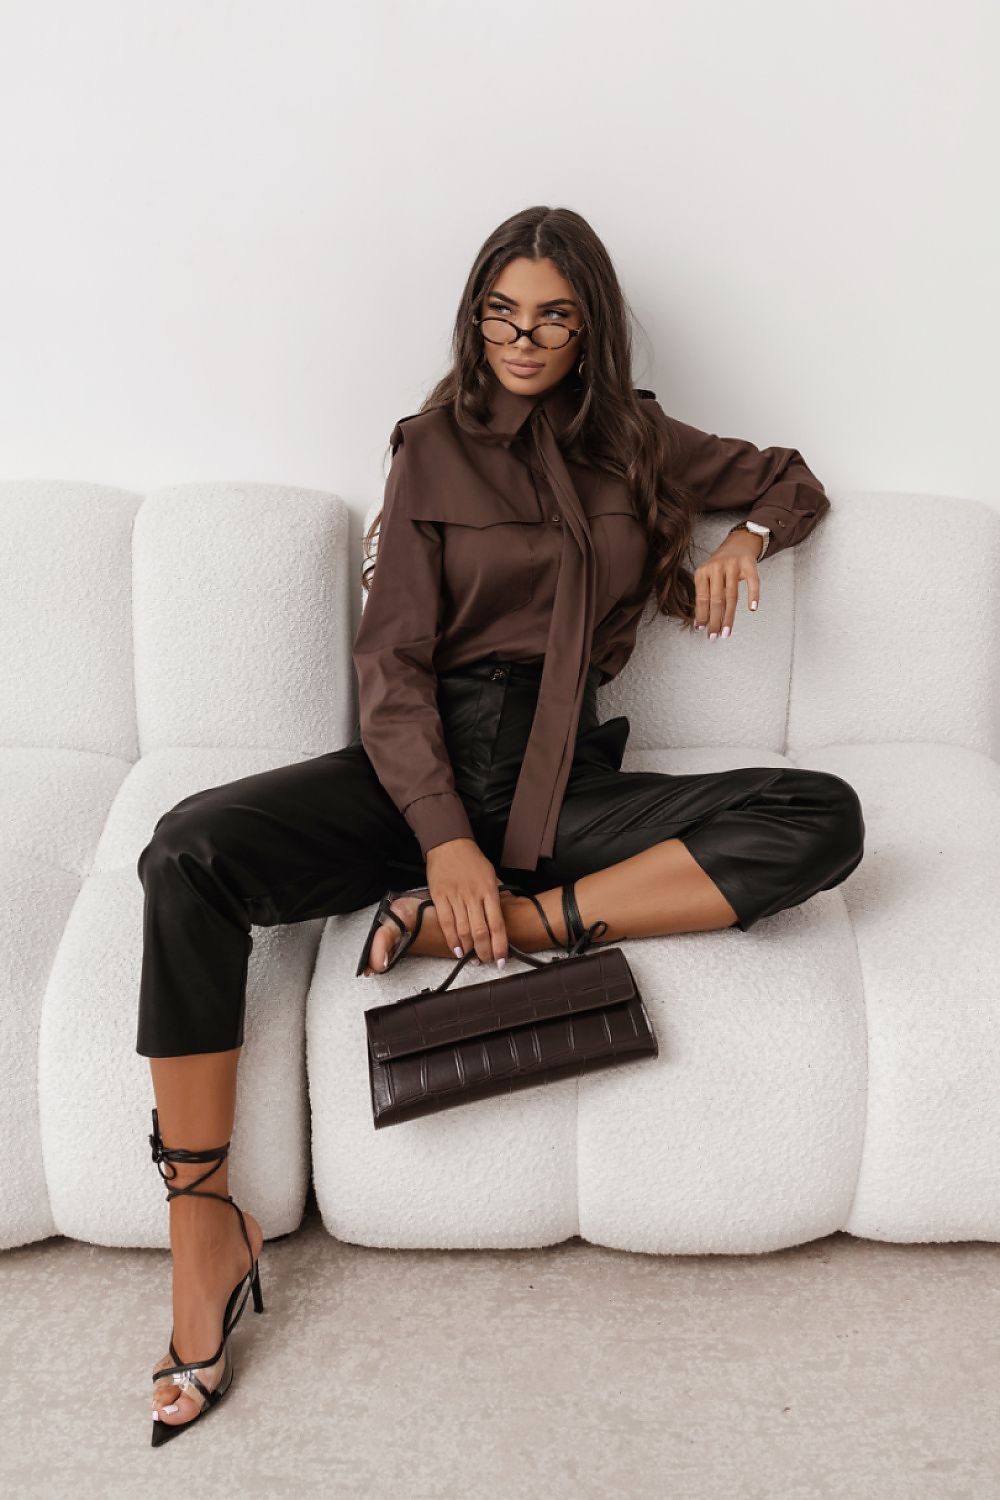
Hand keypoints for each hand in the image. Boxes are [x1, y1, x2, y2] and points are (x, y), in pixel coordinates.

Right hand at [424, 838, 509, 967]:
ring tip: (473, 959)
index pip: (498, 925)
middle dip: (485, 952)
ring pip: (464, 930)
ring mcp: (456, 897)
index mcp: (489, 891)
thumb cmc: (472, 860)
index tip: (502, 960)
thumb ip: (495, 897)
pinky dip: (452, 939)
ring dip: (469, 949)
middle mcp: (474, 896)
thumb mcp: (491, 875)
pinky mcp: (440, 897)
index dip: (500, 946)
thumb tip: (501, 919)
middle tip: (487, 962)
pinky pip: (446, 923)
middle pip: (481, 932)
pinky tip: (457, 950)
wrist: (449, 843)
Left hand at [693, 530, 761, 639]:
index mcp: (702, 572)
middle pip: (716, 599)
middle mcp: (716, 567)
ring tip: (727, 631)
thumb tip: (700, 623)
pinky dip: (753, 595)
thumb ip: (704, 597)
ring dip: (729, 616)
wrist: (738, 543)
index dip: (701, 614)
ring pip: (732, 595)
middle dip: (715, 620)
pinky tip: (752, 608)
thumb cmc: (720, 566)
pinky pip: (752, 582)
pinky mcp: (749, 564)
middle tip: (714, 636)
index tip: (702, 629)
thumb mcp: (707, 576)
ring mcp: (733, 565)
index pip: (702, 597)